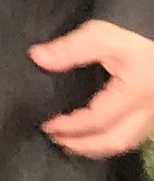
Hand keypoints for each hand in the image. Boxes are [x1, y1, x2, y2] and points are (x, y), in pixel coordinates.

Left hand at [36, 20, 153, 159]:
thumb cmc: (134, 33)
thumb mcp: (101, 35)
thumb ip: (70, 48)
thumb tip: (37, 58)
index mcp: (134, 93)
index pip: (99, 120)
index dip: (71, 127)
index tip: (47, 124)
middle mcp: (148, 109)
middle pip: (115, 141)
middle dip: (83, 145)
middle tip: (55, 139)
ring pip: (126, 142)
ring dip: (97, 147)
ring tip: (70, 143)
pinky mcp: (153, 112)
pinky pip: (133, 136)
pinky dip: (110, 141)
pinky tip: (94, 137)